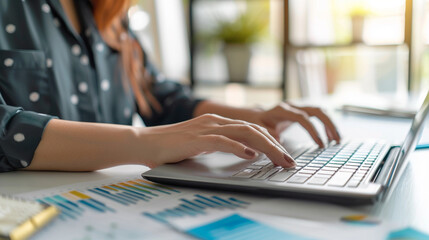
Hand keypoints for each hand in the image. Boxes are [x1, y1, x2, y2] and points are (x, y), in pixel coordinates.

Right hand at [138, 114, 295, 167]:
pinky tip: (251, 155)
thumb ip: (221, 144)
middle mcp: (216, 121)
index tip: (284, 155)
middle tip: (290, 161)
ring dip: (266, 147)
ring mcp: (207, 128)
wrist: (145, 142)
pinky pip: (223, 141)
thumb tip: (246, 153)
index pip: (252, 128)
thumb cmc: (172, 147)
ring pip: (244, 133)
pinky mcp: (197, 139)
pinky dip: (239, 147)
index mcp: (218, 122)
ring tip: (280, 160)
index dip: (271, 141)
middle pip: (254, 129)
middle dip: (276, 145)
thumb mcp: (202, 143)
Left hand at [250, 102, 340, 147]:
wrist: (256, 115)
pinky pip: (318, 115)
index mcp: (282, 110)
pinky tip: (329, 137)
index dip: (313, 130)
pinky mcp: (301, 111)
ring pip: (320, 111)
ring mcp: (298, 107)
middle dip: (328, 124)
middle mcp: (292, 106)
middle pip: (316, 110)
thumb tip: (278, 139)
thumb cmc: (257, 123)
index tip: (321, 144)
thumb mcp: (258, 128)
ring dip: (330, 124)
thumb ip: (267, 133)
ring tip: (336, 140)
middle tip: (336, 140)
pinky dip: (325, 124)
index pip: (303, 118)